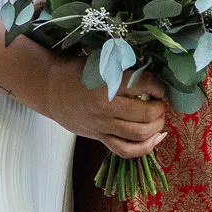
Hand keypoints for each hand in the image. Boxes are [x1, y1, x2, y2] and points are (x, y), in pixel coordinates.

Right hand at [35, 57, 168, 158]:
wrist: (50, 89)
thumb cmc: (76, 71)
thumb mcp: (100, 61)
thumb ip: (123, 67)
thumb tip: (150, 75)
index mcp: (106, 84)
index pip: (143, 85)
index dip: (158, 86)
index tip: (159, 87)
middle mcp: (106, 108)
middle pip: (145, 114)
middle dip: (160, 108)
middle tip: (160, 102)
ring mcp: (102, 126)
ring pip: (139, 134)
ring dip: (156, 126)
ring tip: (158, 117)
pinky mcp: (100, 138)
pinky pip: (125, 150)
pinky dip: (145, 148)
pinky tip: (156, 139)